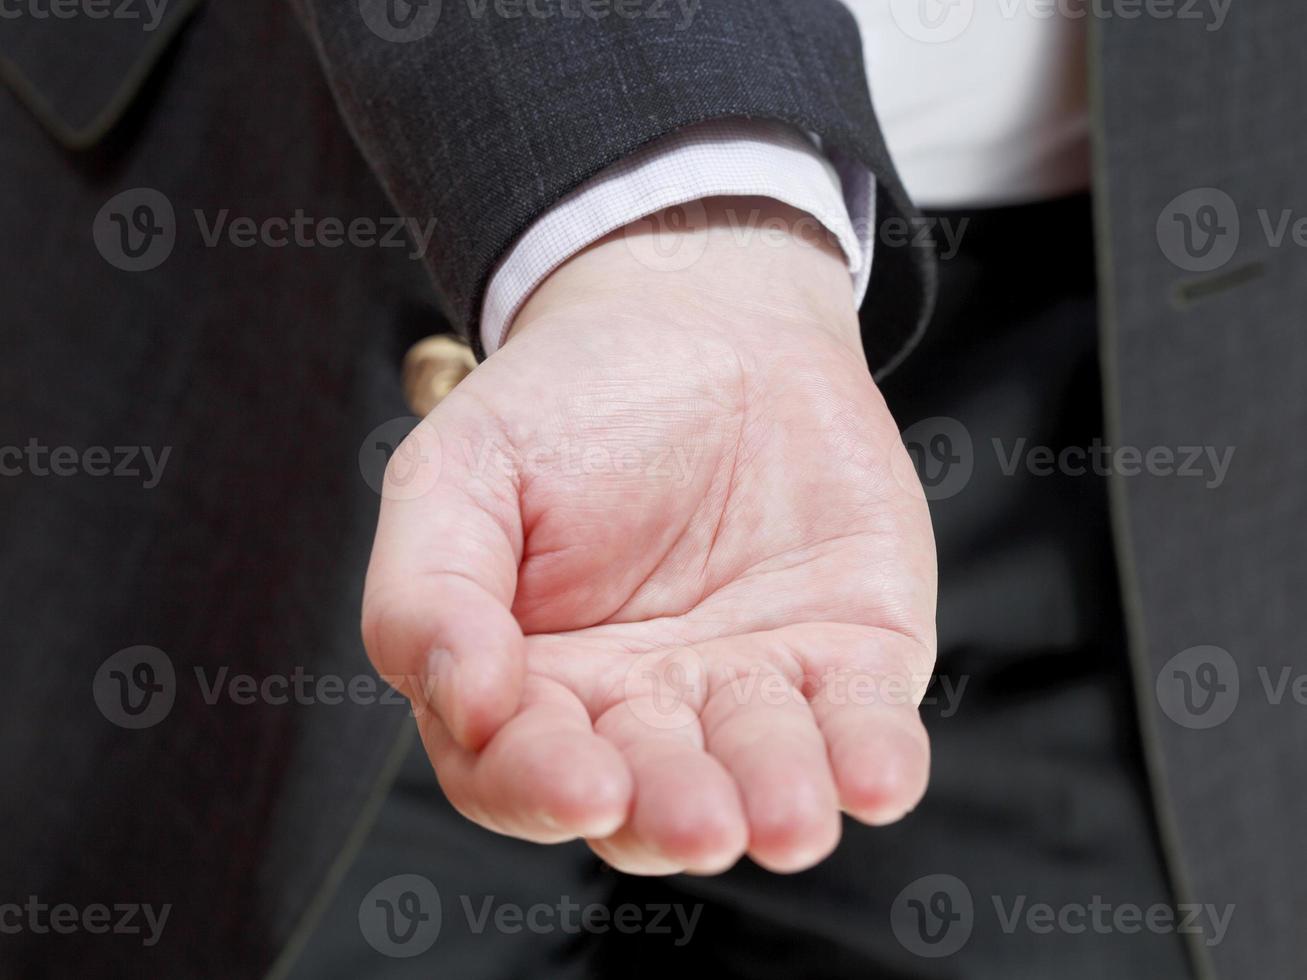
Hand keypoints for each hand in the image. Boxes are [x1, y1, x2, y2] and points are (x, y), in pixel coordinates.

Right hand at [362, 198, 937, 874]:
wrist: (702, 319)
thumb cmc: (566, 404)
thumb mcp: (460, 470)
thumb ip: (427, 589)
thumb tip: (463, 700)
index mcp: (537, 686)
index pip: (522, 772)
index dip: (542, 788)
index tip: (580, 782)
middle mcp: (647, 712)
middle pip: (652, 798)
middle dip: (674, 813)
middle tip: (698, 819)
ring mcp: (753, 689)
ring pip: (765, 777)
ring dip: (778, 803)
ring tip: (789, 817)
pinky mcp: (848, 654)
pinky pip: (864, 723)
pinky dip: (873, 757)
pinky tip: (876, 779)